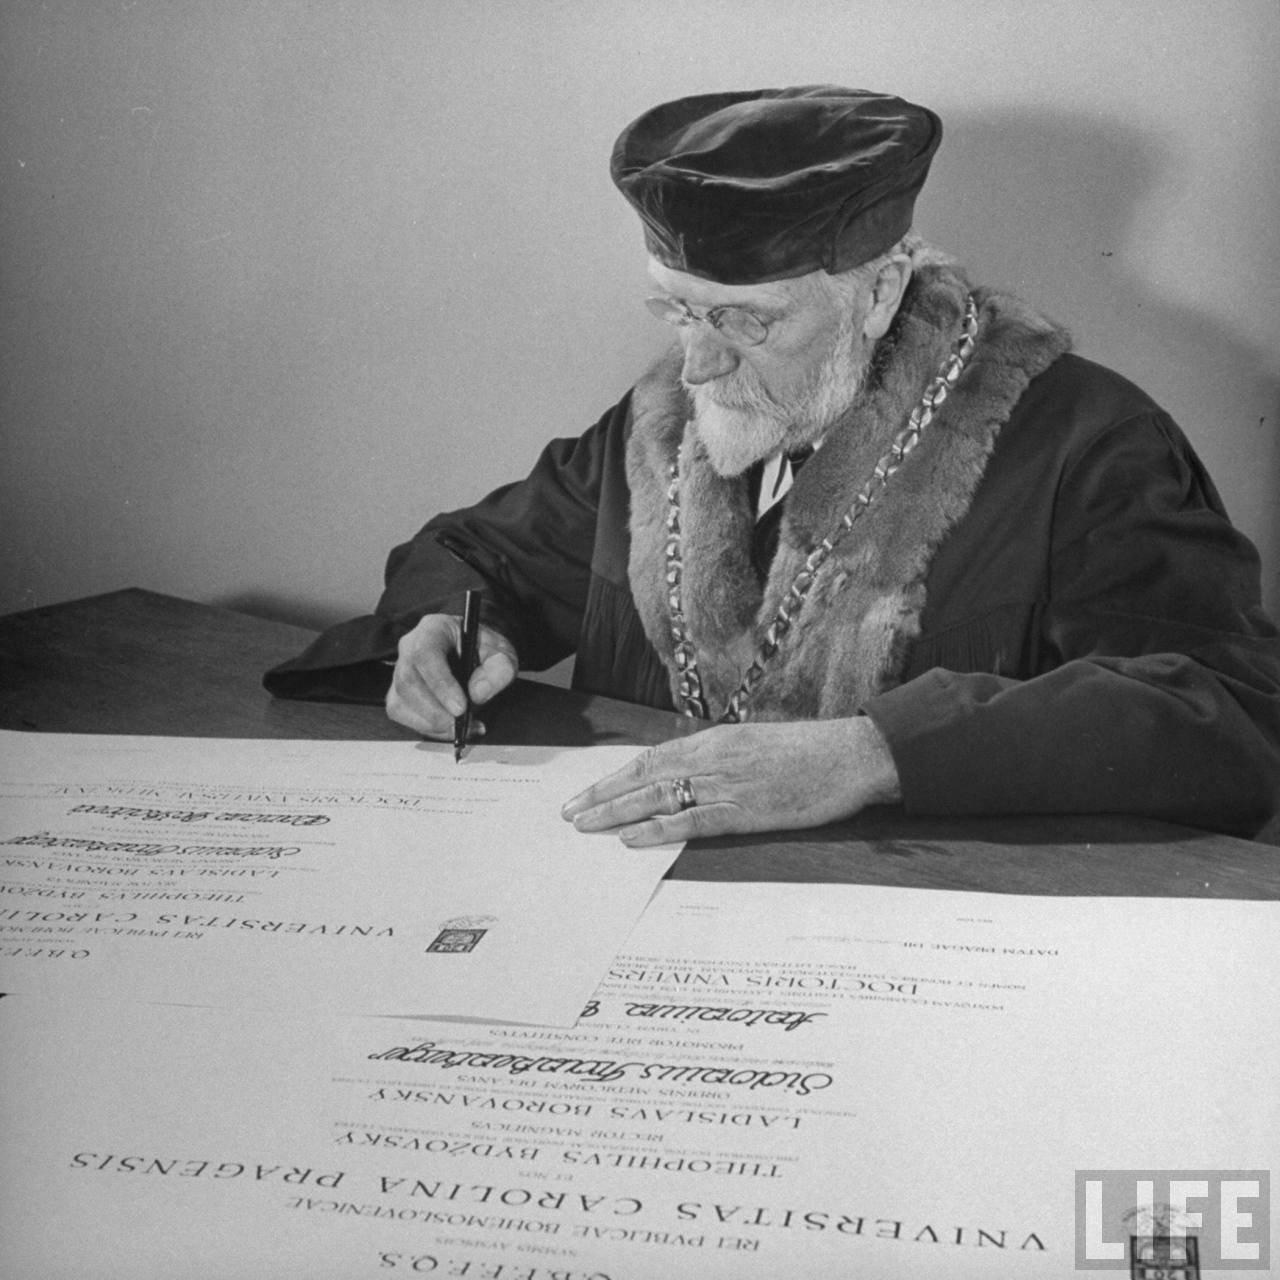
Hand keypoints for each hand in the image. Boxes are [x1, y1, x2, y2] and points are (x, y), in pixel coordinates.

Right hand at [385, 613, 517, 738]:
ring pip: (401, 702)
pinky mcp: (398, 693)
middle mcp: (409, 647)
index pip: (425, 654)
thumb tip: (477, 693)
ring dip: (432, 723)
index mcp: (433, 629)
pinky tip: (452, 728)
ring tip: (463, 727)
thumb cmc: (485, 650)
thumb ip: (499, 669)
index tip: (460, 707)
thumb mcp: (502, 653)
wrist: (475, 655)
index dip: (440, 683)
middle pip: (408, 682)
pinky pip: (403, 715)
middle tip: (462, 723)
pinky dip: (428, 728)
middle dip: (435, 710)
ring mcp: (400, 671)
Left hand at [561, 717, 900, 845]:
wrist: (851, 754)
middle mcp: (712, 757)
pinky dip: (658, 829)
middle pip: (644, 775)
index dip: (615, 776)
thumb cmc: (809, 754)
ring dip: (617, 812)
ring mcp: (727, 783)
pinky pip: (691, 820)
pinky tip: (631, 839)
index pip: (651, 757)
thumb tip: (691, 776)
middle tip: (568, 813)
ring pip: (658, 796)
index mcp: (714, 740)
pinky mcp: (745, 809)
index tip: (587, 791)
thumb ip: (721, 760)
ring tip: (585, 826)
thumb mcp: (756, 747)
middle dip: (602, 795)